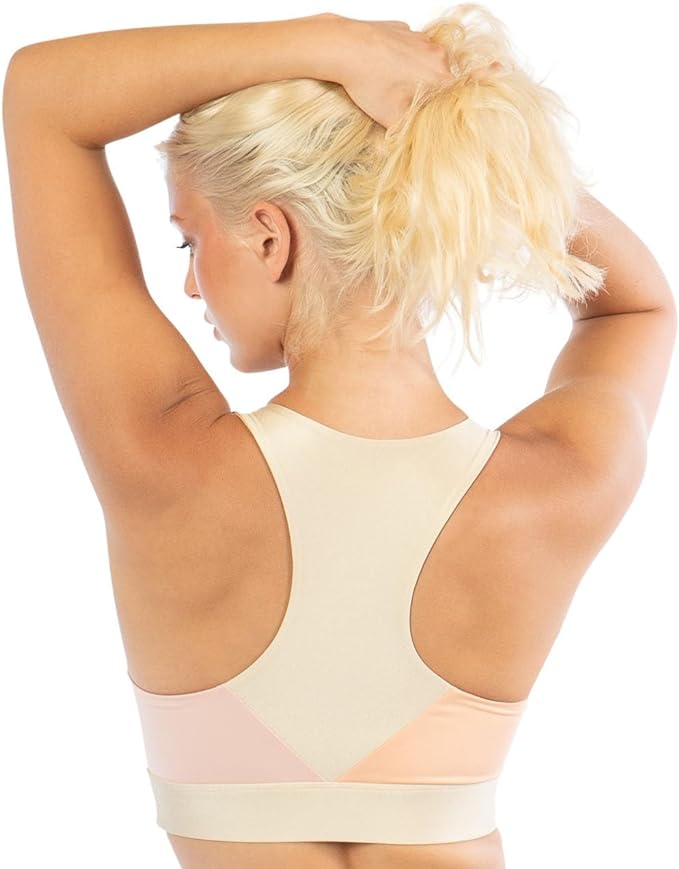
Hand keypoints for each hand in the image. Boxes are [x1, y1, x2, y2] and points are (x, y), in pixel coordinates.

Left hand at [322, 13, 455, 128]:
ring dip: (413, 76)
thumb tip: (418, 139)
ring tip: (389, 84)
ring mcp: (421, 38)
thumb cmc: (369, 81)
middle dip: (427, 93)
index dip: (452, 101)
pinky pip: (410, 50)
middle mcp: (436, 54)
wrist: (345, 48)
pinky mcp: (406, 30)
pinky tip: (382, 68)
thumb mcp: (391, 118)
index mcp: (439, 76)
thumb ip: (412, 129)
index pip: (460, 91)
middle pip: (440, 80)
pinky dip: (401, 60)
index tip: (446, 101)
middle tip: (403, 101)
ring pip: (425, 64)